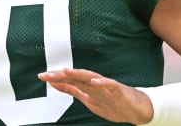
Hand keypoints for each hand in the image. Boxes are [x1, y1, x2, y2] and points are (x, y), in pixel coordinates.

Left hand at [38, 68, 152, 124]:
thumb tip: (57, 85)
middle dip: (61, 75)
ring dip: (78, 74)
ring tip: (66, 71)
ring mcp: (107, 86)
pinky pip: (110, 84)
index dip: (56, 78)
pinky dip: (102, 82)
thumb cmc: (114, 103)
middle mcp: (95, 83)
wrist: (138, 110)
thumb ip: (74, 91)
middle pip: (76, 77)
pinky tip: (94, 81)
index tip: (42, 76)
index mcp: (88, 87)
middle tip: (46, 74)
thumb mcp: (90, 101)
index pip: (70, 81)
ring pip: (91, 77)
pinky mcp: (118, 90)